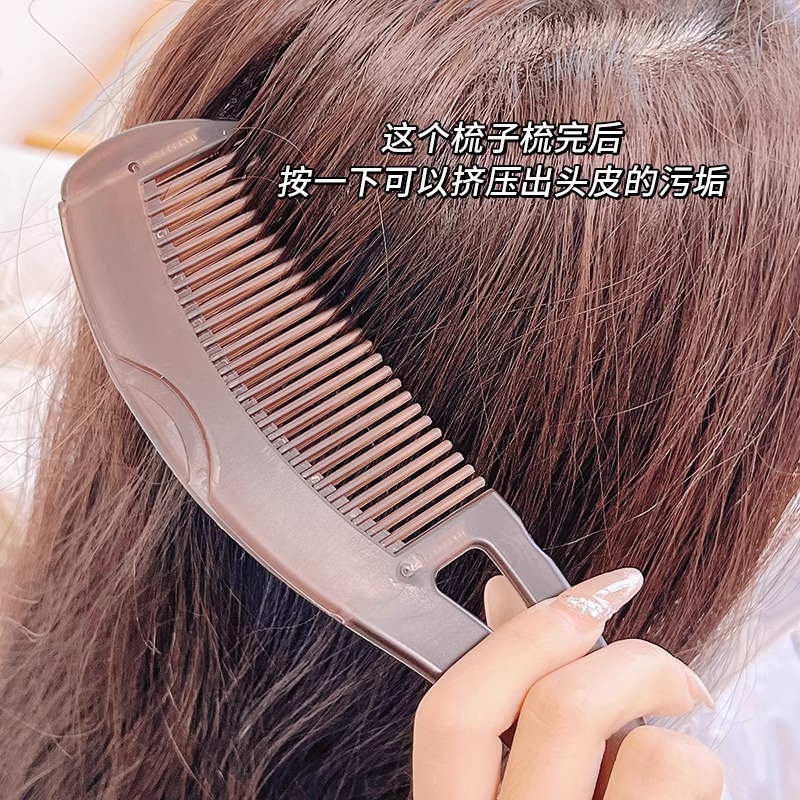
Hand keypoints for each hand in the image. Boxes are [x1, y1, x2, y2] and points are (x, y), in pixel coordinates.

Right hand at [412, 569, 723, 799]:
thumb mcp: (499, 791)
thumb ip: (502, 702)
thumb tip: (507, 602)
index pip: (454, 712)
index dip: (522, 635)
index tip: (588, 596)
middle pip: (564, 707)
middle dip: (629, 659)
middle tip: (662, 672)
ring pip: (653, 752)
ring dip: (673, 739)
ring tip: (666, 762)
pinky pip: (690, 785)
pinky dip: (692, 777)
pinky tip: (668, 798)